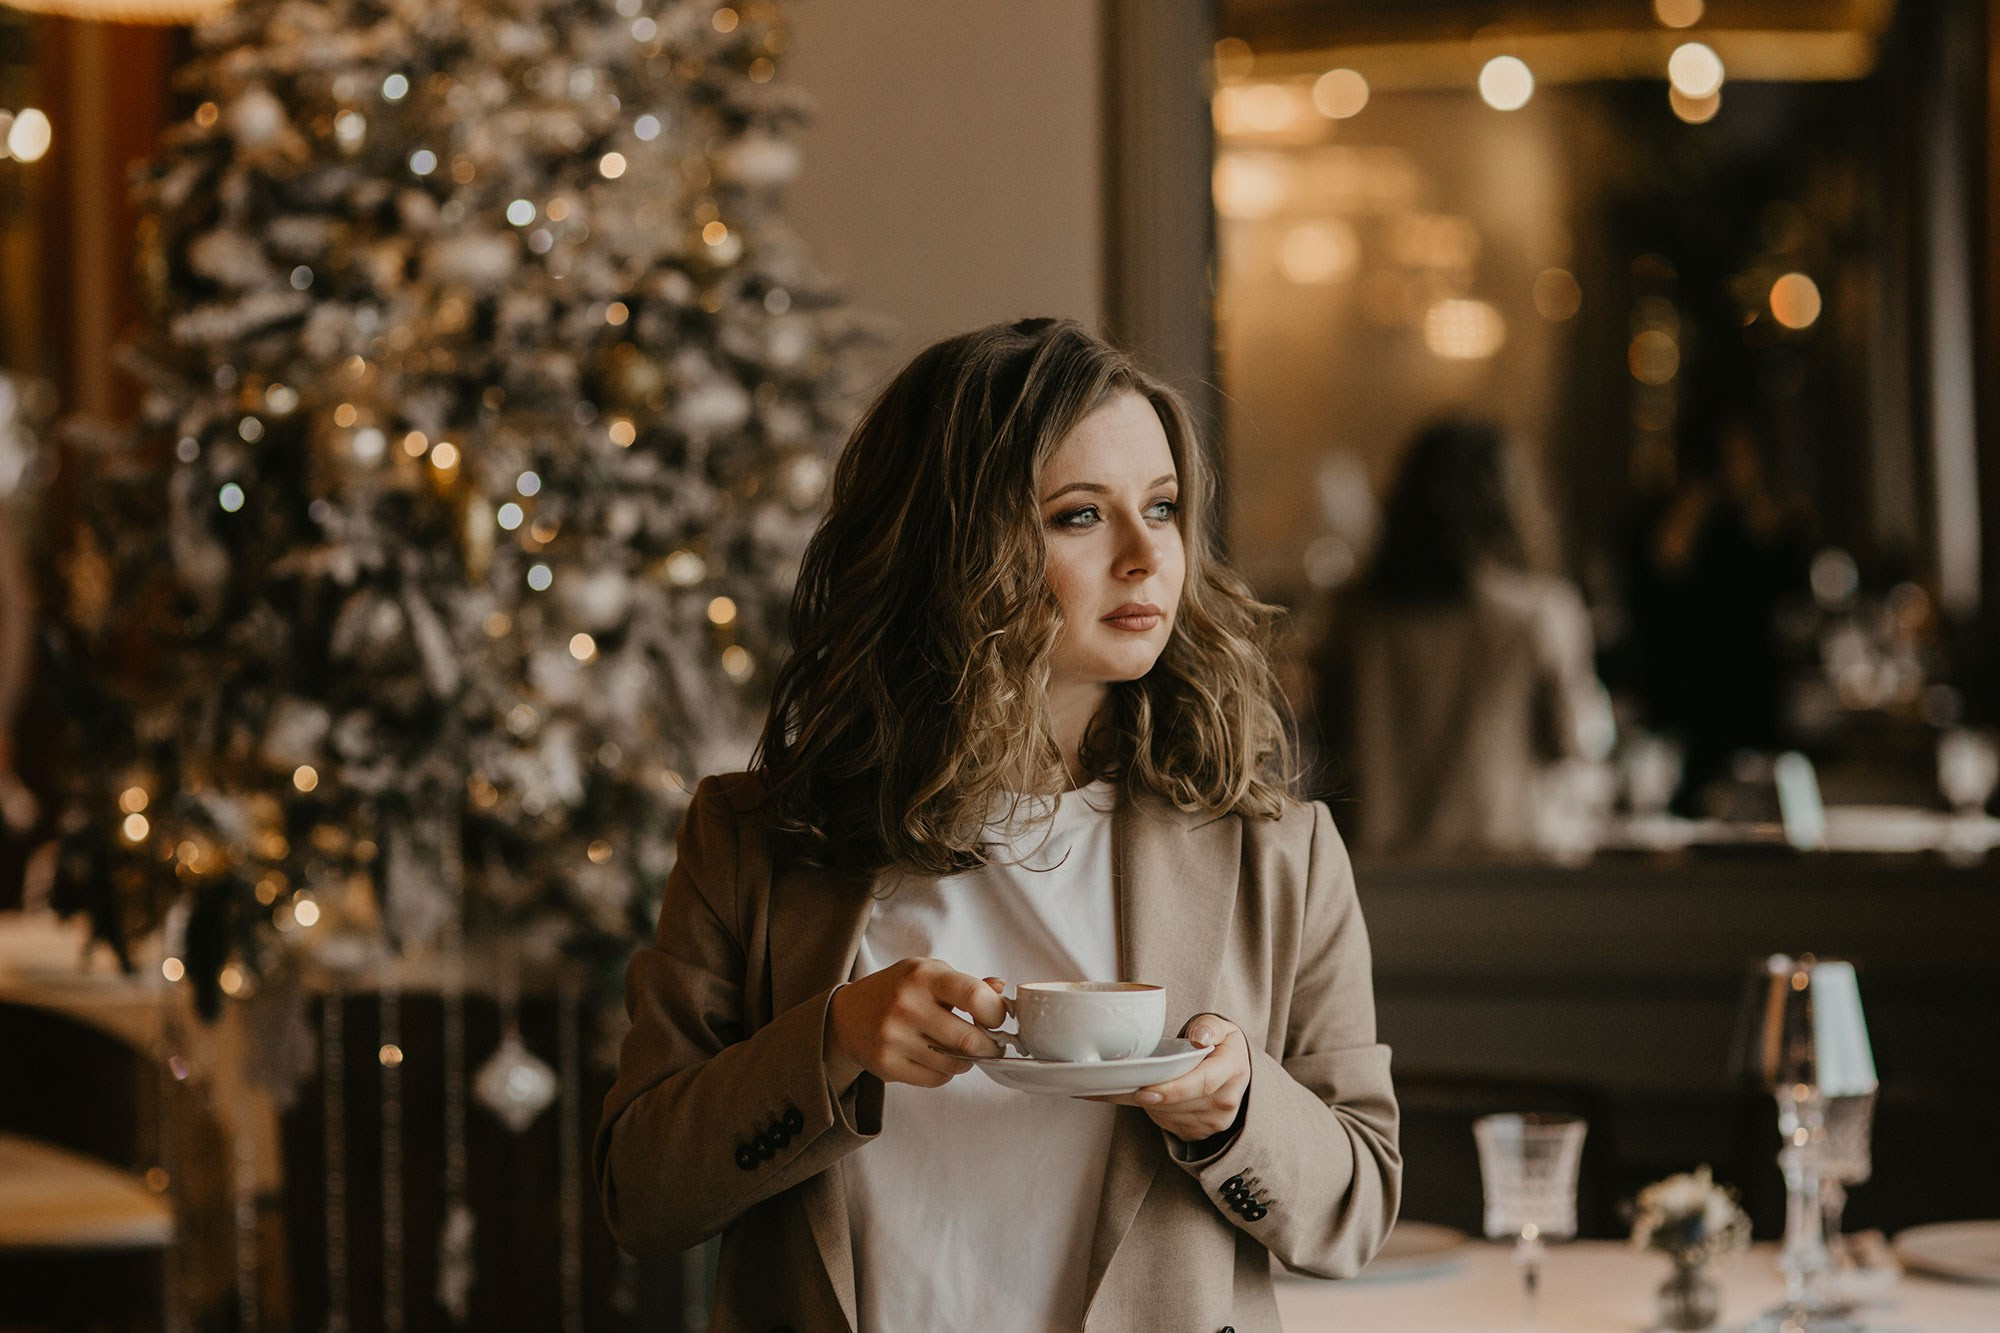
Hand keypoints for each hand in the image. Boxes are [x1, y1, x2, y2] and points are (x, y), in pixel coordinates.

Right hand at [824, 958, 1006, 1092]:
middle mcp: (906, 1004)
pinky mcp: (887, 1064)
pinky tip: (937, 1058)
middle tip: (991, 1044)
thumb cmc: (897, 990)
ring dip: (967, 1060)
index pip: (974, 995)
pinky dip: (945, 1072)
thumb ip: (967, 982)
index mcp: (922, 975)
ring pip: (954, 1064)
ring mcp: (894, 1037)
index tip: (996, 1018)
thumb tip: (1002, 989)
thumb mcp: (928, 973)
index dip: (995, 1012)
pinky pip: (936, 1079)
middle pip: (968, 1039)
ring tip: (960, 1049)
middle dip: (989, 1046)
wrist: (847, 1016)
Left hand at [1086, 1014, 1248, 1142]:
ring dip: (1150, 1104)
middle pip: (1181, 1104)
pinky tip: (1150, 1096)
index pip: (1202, 1084)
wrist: (1233, 1069)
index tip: (1143, 1091)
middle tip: (1122, 1084)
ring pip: (1171, 1117)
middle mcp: (1227, 1100)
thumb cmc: (1220, 1044)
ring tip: (1134, 1085)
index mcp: (1232, 1069)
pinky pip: (1169, 1125)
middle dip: (1150, 1096)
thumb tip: (1199, 1038)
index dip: (1171, 1090)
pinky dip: (1154, 1112)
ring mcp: (1215, 1121)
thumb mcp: (1219, 1026)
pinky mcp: (1201, 1132)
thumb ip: (1208, 1026)